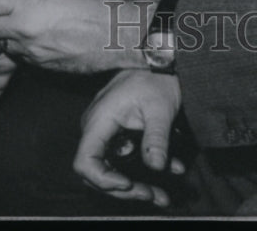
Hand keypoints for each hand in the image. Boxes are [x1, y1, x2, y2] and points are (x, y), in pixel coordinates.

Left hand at [0, 0, 156, 74]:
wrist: (121, 31)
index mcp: (25, 2)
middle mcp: (22, 28)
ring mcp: (30, 51)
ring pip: (1, 44)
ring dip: (5, 35)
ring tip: (27, 23)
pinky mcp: (39, 68)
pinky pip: (20, 57)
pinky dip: (23, 48)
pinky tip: (43, 37)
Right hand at [74, 70, 183, 207]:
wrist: (161, 59)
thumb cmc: (157, 78)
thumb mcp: (160, 108)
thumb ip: (156, 138)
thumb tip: (156, 168)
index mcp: (99, 120)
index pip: (85, 161)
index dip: (103, 179)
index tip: (129, 184)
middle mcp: (96, 128)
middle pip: (99, 172)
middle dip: (127, 190)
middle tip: (155, 196)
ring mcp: (105, 131)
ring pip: (113, 168)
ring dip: (137, 185)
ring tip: (164, 195)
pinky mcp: (116, 133)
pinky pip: (123, 157)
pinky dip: (144, 169)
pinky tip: (171, 170)